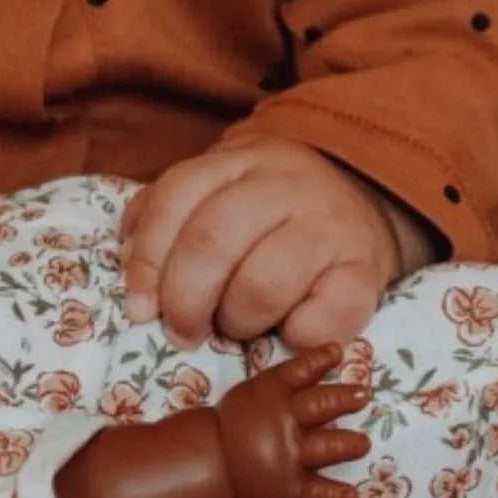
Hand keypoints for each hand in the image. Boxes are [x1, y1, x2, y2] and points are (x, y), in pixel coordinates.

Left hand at [122, 136, 434, 349]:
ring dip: (238, 320)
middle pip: (213, 239)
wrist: (362, 203)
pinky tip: (289, 330)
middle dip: (184, 298)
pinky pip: (322, 319)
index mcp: (236, 161)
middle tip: (182, 331)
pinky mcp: (366, 272)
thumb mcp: (217, 191)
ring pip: (263, 283)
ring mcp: (328, 225)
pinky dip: (295, 337)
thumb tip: (132, 278)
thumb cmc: (268, 210)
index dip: (147, 258)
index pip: (176, 197)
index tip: (139, 307)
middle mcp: (283, 184)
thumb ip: (167, 220)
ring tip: (239, 325)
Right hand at [211, 343, 370, 497]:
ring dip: (351, 444)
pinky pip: (319, 492)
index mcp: (271, 394)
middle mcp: (284, 421)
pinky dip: (337, 494)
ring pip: (329, 447)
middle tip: (364, 394)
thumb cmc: (234, 423)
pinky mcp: (292, 488)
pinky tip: (351, 494)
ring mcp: (290, 456)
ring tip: (363, 443)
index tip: (338, 352)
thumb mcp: (252, 392)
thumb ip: (284, 382)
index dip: (320, 359)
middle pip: (322, 405)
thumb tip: (317, 367)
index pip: (299, 371)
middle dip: (345, 398)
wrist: (213, 463)